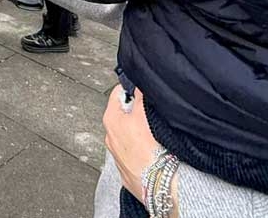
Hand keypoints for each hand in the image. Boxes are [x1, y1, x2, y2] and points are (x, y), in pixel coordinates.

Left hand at [103, 86, 178, 215]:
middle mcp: (109, 136)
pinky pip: (134, 153)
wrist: (159, 184)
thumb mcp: (145, 112)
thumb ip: (140, 94)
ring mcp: (117, 156)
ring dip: (140, 132)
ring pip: (129, 135)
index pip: (118, 93)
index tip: (143, 89)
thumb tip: (139, 83)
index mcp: (110, 119)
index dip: (132, 88)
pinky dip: (142, 150)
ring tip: (156, 134)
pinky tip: (153, 151)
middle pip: (124, 114)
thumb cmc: (150, 149)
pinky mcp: (127, 171)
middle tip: (153, 113)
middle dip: (137, 111)